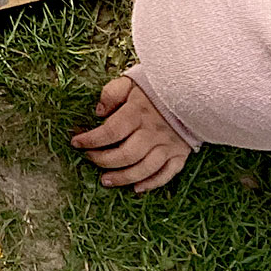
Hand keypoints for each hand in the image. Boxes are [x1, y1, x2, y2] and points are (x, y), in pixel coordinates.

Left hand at [70, 76, 191, 192]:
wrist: (194, 92)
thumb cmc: (156, 88)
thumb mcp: (130, 82)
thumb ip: (111, 93)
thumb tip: (98, 112)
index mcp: (138, 113)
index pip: (110, 132)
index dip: (91, 140)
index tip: (76, 143)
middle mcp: (153, 132)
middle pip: (126, 154)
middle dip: (103, 160)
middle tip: (89, 159)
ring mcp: (168, 145)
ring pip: (145, 168)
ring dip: (123, 178)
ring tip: (105, 181)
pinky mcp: (180, 154)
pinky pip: (167, 174)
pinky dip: (152, 184)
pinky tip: (137, 188)